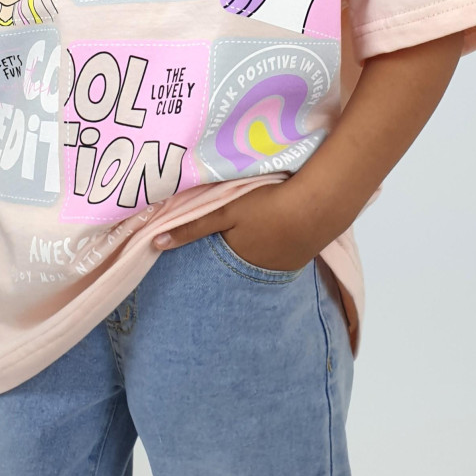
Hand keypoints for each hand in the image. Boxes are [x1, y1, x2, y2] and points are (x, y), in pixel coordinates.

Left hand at [152, 179, 318, 272]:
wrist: (320, 206)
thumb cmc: (268, 207)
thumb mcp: (226, 211)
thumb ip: (192, 226)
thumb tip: (155, 243)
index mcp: (235, 258)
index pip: (213, 258)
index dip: (207, 248)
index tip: (203, 238)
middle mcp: (256, 270)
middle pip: (235, 260)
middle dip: (229, 250)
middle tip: (233, 229)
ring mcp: (281, 267)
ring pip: (258, 258)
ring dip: (254, 246)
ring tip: (256, 226)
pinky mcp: (300, 258)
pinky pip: (278, 254)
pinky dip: (274, 243)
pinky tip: (278, 227)